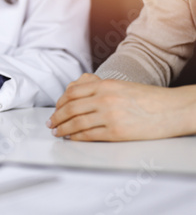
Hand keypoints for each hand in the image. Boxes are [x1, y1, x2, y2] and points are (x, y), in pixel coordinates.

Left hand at [47, 73, 195, 140]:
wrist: (173, 109)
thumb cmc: (148, 99)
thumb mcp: (121, 86)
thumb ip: (99, 89)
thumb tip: (77, 96)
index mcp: (105, 85)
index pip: (72, 92)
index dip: (59, 102)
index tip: (55, 109)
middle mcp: (105, 98)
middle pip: (70, 108)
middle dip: (57, 117)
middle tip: (51, 124)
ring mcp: (110, 115)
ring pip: (77, 122)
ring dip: (63, 129)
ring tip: (58, 133)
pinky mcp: (116, 132)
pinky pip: (89, 135)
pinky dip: (77, 137)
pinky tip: (73, 138)